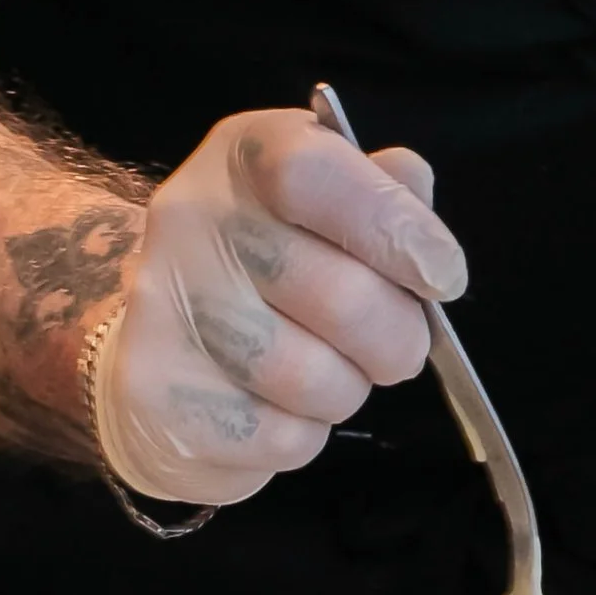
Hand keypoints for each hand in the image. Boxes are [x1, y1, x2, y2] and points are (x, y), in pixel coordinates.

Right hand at [92, 110, 466, 507]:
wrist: (154, 326)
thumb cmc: (264, 255)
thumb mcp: (326, 195)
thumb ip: (382, 190)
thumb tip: (416, 206)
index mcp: (243, 155)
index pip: (316, 178)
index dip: (394, 229)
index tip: (441, 275)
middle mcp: (188, 221)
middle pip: (338, 297)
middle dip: (398, 336)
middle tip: (401, 346)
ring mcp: (160, 311)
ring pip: (312, 380)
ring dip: (349, 389)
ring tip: (332, 372)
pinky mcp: (155, 398)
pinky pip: (278, 439)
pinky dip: (303, 434)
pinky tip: (278, 406)